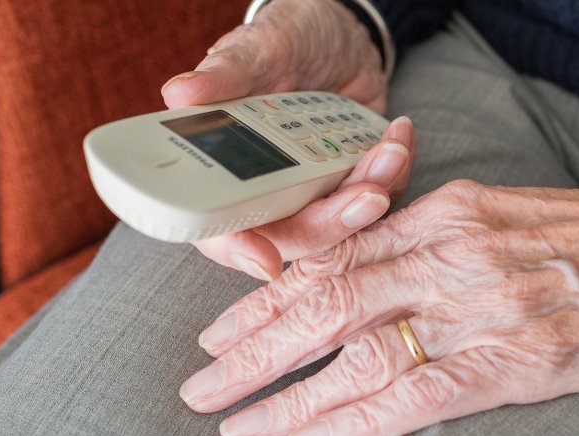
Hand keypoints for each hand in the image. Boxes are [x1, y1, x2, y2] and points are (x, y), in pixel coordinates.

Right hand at [160, 0, 408, 278]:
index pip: (221, 229)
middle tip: (368, 195)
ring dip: (374, 192)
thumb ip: (227, 75)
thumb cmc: (285, 39)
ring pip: (344, 222)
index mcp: (227, 171)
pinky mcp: (355, 180)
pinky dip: (396, 172)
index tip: (266, 261)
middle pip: (295, 236)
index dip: (239, 250)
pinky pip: (381, 195)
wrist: (338, 31)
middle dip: (334, 222)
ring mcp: (316, 189)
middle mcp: (270, 191)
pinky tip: (399, 137)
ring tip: (390, 150)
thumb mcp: (257, 49)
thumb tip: (179, 94)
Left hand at [180, 171, 578, 435]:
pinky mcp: (513, 364)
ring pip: (357, 357)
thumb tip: (376, 278)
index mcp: (451, 212)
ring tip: (234, 426)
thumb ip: (440, 241)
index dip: (274, 295)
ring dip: (288, 398)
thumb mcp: (511, 211)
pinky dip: (352, 425)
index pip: (339, 257)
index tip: (228, 327)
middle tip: (201, 384)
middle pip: (329, 303)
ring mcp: (480, 310)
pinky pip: (413, 400)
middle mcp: (453, 256)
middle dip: (255, 347)